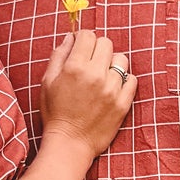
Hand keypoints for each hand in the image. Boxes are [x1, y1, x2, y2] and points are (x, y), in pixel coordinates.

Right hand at [41, 24, 136, 157]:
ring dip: (112, 64)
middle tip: (91, 63)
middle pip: (106, 43)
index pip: (88, 35)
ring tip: (102, 76)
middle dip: (97, 49)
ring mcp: (112, 90)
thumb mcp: (47, 81)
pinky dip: (124, 80)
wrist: (70, 144)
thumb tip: (71, 37)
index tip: (81, 48)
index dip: (83, 39)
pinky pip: (132, 79)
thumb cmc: (55, 113)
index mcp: (75, 67)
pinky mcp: (123, 103)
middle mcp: (95, 75)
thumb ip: (59, 56)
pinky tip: (112, 88)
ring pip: (121, 59)